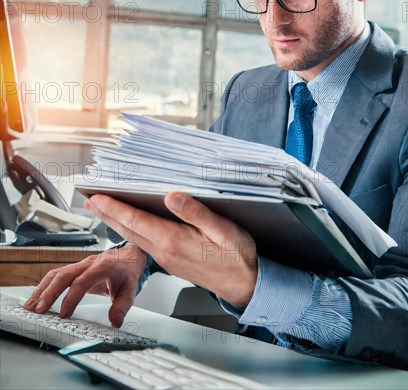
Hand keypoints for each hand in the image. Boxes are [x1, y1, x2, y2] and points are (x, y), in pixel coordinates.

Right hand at [23, 244, 146, 326]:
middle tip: (38, 310)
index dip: (71, 298)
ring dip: (42, 289)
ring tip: (30, 306)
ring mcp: (80, 265)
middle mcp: (88, 263)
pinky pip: (57, 275)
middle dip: (49, 293)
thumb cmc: (128, 271)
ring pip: (56, 273)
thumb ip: (123, 305)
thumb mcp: (131, 288)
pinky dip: (45, 286)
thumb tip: (115, 322)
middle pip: (64, 275)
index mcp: (103, 267)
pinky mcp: (75, 269)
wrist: (129, 256)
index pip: (82, 281)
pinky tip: (36, 298)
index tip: (64, 314)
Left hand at [84, 192, 258, 307]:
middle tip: (90, 201)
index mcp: (174, 241)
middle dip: (107, 215)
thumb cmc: (236, 256)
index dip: (114, 207)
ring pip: (134, 238)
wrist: (243, 283)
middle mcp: (165, 252)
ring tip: (104, 212)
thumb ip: (196, 213)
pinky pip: (144, 245)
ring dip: (116, 224)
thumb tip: (172, 197)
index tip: (98, 196)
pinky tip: (132, 227)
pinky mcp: (172, 262)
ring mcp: (166, 259)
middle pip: (128, 230)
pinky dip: (131, 232)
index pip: (136, 221)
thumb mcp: (223, 230)